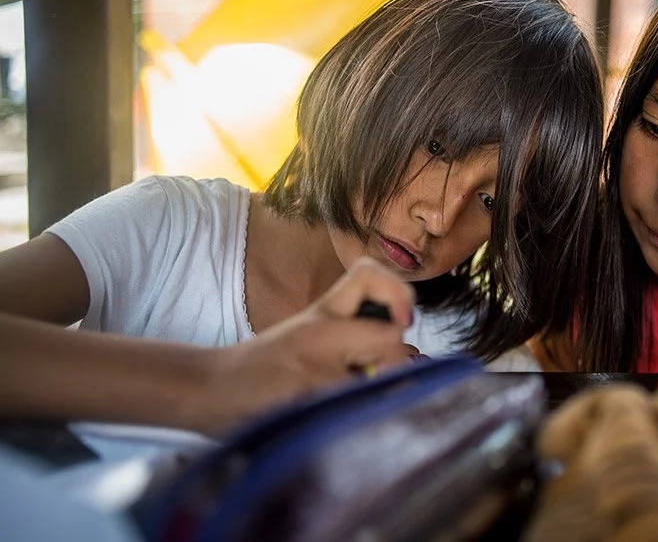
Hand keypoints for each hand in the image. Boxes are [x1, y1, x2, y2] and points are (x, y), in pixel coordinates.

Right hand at [190, 258, 418, 433]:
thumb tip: (410, 358)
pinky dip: (356, 422)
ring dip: (377, 399)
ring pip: (379, 381)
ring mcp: (311, 369)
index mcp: (322, 313)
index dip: (398, 294)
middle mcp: (319, 333)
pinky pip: (353, 412)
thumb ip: (354, 338)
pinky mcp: (304, 402)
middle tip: (374, 381)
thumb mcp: (307, 335)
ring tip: (350, 406)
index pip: (369, 274)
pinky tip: (334, 423)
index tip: (401, 321)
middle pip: (390, 338)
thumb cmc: (264, 367)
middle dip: (397, 365)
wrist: (206, 388)